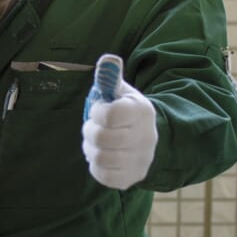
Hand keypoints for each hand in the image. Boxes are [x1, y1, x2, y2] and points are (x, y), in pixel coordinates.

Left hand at [81, 70, 158, 189]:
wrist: (146, 138)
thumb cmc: (125, 110)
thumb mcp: (120, 91)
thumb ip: (110, 76)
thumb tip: (108, 59)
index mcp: (142, 111)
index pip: (110, 115)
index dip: (97, 112)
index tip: (99, 110)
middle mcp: (145, 137)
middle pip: (101, 138)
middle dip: (89, 130)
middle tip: (93, 127)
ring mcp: (140, 160)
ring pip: (100, 158)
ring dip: (90, 148)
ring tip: (96, 142)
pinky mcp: (132, 178)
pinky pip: (103, 176)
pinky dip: (96, 166)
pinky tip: (102, 156)